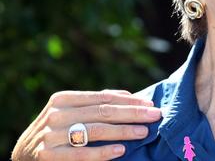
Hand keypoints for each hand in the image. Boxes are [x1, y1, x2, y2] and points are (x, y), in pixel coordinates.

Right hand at [12, 89, 161, 160]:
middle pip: (102, 112)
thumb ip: (96, 102)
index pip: (103, 98)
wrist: (24, 155)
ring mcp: (51, 135)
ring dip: (123, 131)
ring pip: (95, 131)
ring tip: (143, 132)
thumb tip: (130, 96)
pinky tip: (120, 150)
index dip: (129, 101)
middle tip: (154, 115)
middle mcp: (56, 115)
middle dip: (132, 114)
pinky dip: (103, 152)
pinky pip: (82, 154)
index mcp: (63, 99)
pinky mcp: (49, 156)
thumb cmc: (57, 129)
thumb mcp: (70, 111)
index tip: (150, 104)